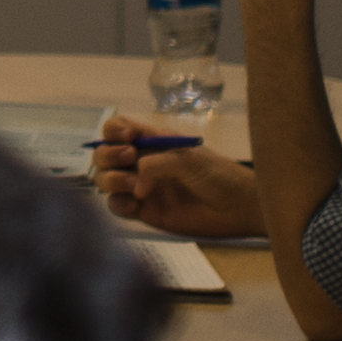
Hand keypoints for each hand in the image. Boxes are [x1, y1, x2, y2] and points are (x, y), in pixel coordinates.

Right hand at [92, 119, 263, 237]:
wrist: (237, 207)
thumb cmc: (218, 174)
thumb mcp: (187, 158)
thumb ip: (155, 164)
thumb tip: (135, 185)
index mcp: (152, 141)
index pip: (119, 129)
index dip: (114, 131)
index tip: (127, 139)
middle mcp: (141, 162)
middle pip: (104, 154)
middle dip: (108, 155)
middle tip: (128, 159)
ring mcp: (140, 187)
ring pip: (105, 180)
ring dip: (111, 180)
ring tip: (135, 187)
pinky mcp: (144, 211)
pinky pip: (116, 206)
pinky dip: (118, 204)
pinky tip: (134, 204)